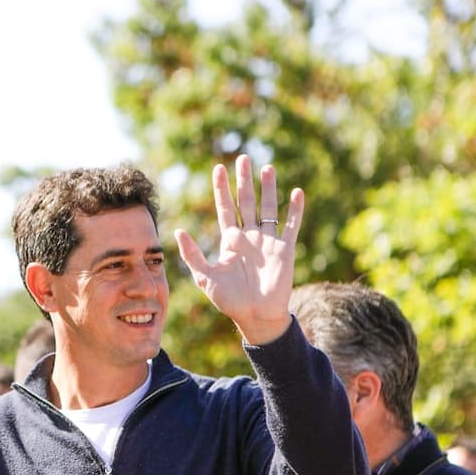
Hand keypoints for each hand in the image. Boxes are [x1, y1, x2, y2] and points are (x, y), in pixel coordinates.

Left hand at [174, 156, 304, 344]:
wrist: (255, 316)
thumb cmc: (229, 300)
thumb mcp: (205, 277)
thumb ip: (193, 254)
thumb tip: (179, 231)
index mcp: (230, 241)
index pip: (225, 209)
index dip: (221, 189)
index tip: (218, 168)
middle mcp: (249, 237)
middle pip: (246, 202)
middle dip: (244, 181)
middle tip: (243, 158)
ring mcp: (267, 242)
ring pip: (268, 208)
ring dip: (269, 189)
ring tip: (267, 167)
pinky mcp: (284, 250)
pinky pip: (290, 226)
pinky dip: (294, 210)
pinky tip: (296, 192)